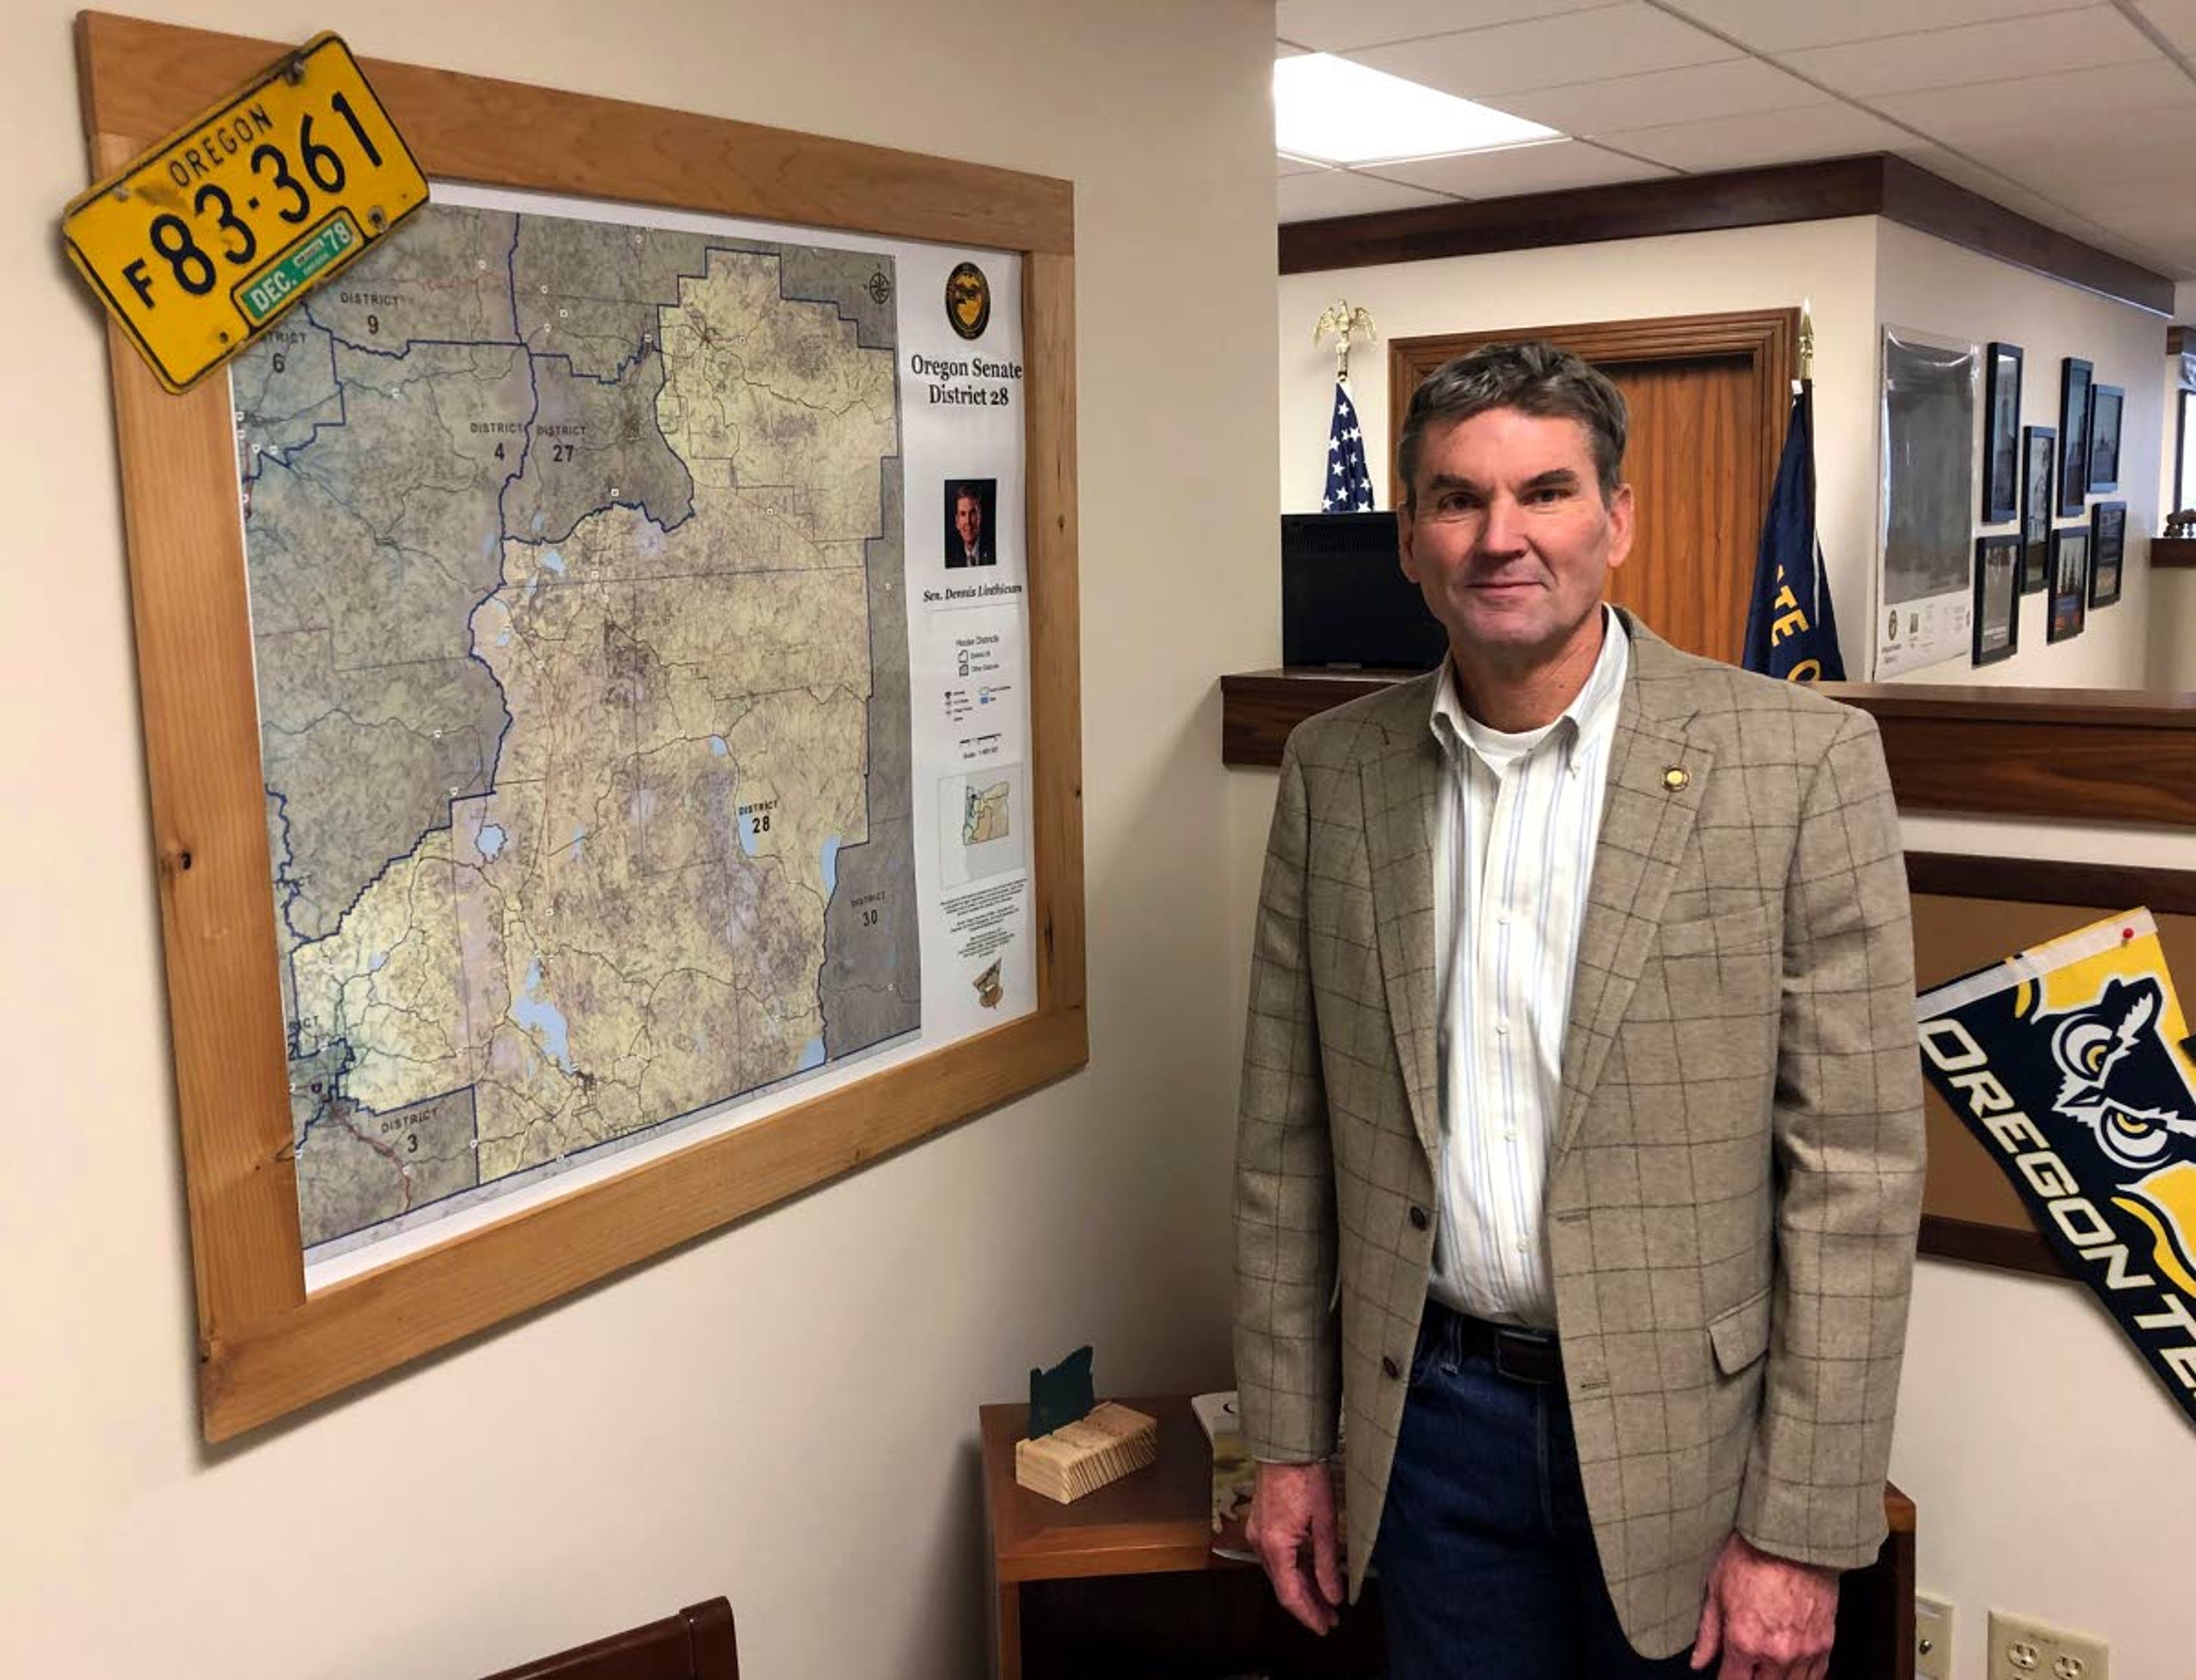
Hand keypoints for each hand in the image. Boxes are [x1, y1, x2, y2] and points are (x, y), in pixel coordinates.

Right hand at [1246, 1460, 1342, 1634]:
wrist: (1286, 1446)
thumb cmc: (1305, 1476)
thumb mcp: (1324, 1523)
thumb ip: (1328, 1564)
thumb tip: (1334, 1596)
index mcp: (1275, 1545)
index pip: (1290, 1595)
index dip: (1308, 1615)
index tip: (1325, 1627)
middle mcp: (1260, 1543)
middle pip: (1283, 1587)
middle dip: (1307, 1604)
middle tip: (1331, 1618)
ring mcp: (1258, 1533)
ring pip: (1280, 1573)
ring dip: (1302, 1588)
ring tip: (1326, 1599)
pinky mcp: (1262, 1525)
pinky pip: (1277, 1558)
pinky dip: (1294, 1570)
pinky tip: (1311, 1575)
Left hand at [1690, 1531, 1838, 1679]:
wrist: (1792, 1537)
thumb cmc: (1751, 1556)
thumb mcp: (1716, 1589)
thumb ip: (1708, 1633)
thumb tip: (1698, 1661)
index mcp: (1745, 1641)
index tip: (1724, 1673)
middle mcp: (1776, 1653)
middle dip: (1751, 1679)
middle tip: (1745, 1666)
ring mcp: (1804, 1650)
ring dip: (1776, 1679)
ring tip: (1766, 1667)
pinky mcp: (1825, 1642)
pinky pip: (1816, 1675)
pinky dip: (1803, 1675)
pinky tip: (1792, 1669)